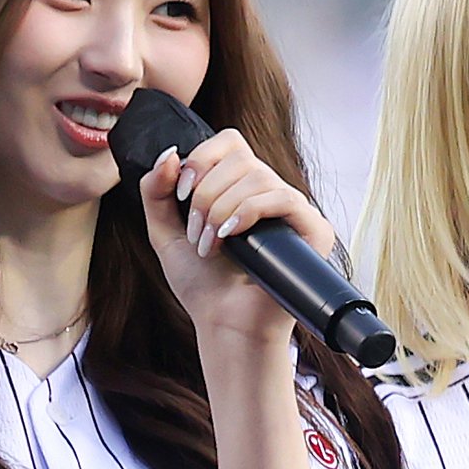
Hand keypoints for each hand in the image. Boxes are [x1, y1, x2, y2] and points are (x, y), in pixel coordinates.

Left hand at [138, 134, 334, 345]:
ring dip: (222, 210)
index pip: (229, 143)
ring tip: (212, 246)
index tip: (182, 195)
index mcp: (240, 188)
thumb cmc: (202, 287)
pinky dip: (250, 211)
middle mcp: (268, 194)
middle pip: (240, 157)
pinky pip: (284, 197)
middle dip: (206, 194)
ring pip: (257, 176)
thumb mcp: (164, 233)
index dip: (202, 159)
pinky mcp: (313, 231)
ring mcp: (292, 212)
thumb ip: (155, 191)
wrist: (225, 325)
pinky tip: (234, 236)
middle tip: (198, 234)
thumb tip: (170, 153)